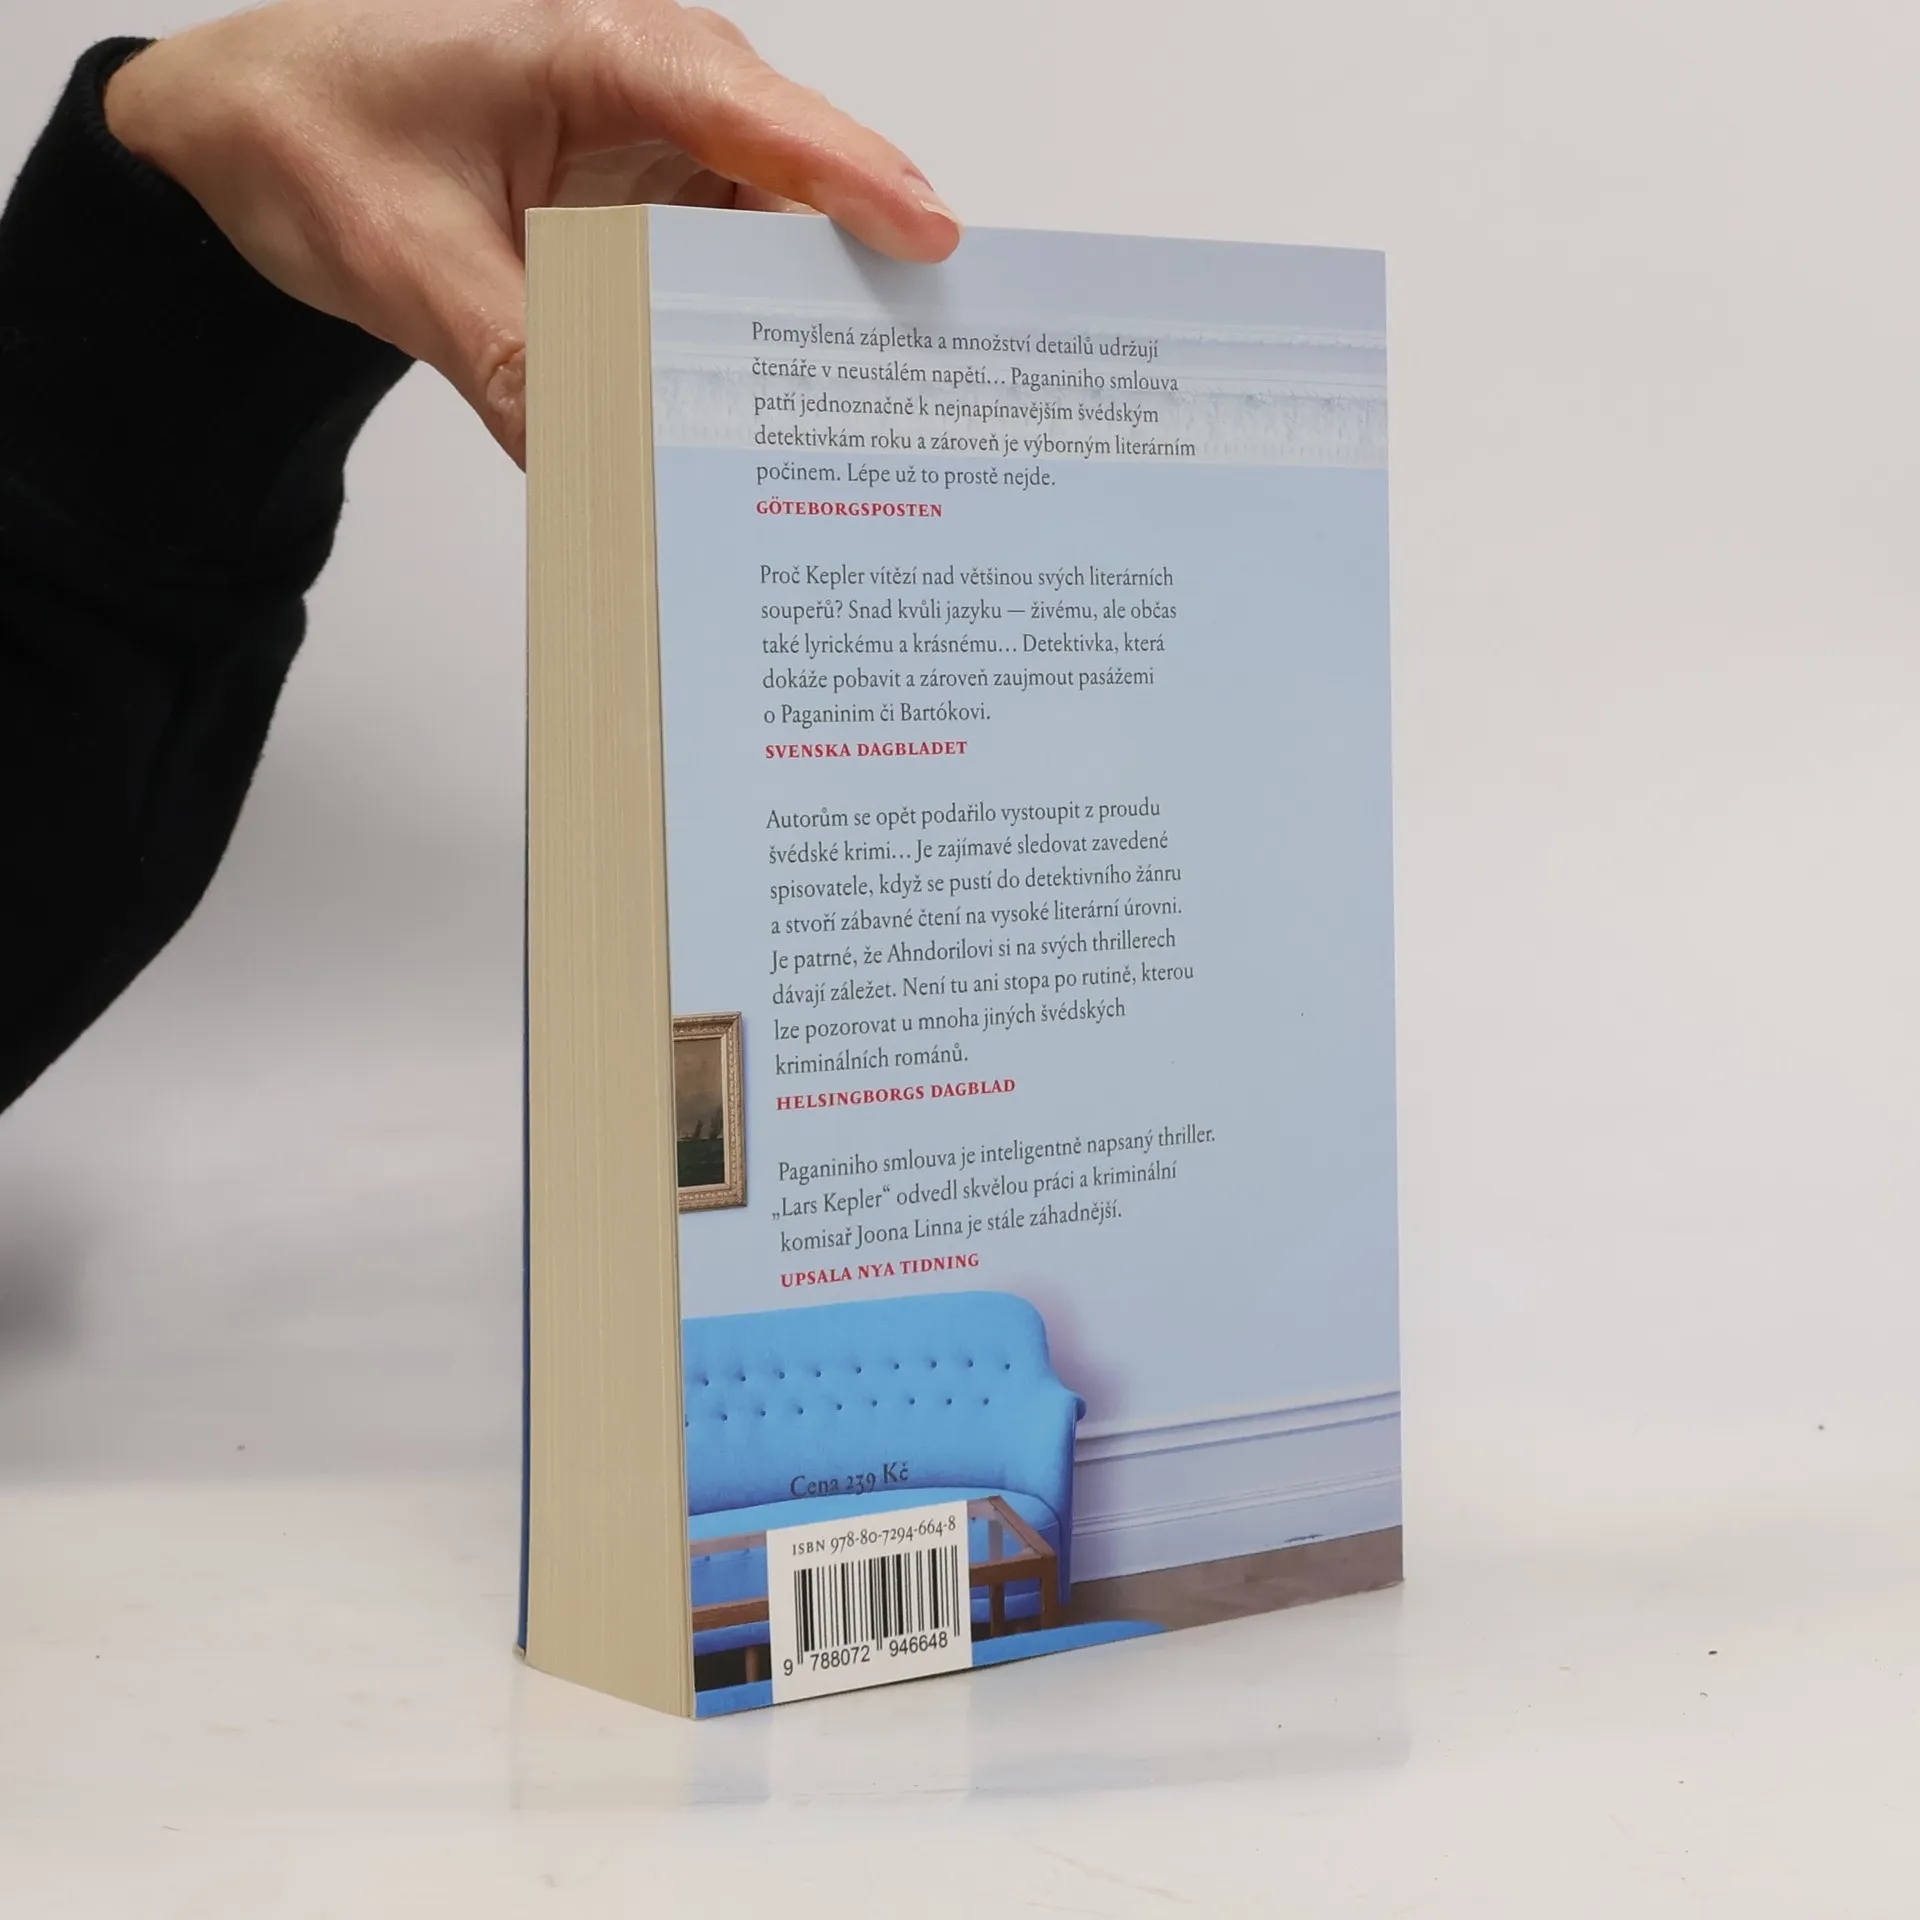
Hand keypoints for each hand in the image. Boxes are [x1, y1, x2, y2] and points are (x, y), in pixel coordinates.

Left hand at [105, 0, 960, 462]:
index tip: (930, 243)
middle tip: (908, 393)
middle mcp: (654, 87)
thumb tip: (603, 482)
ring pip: (771, 247)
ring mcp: (661, 151)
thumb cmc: (309, 128)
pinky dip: (739, 349)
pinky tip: (756, 423)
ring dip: (798, 337)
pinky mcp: (650, 211)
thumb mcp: (405, 259)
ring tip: (845, 433)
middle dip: (851, 289)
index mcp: (599, 48)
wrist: (239, 128)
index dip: (853, 178)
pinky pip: (722, 281)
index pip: (753, 113)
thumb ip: (516, 362)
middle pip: (795, 190)